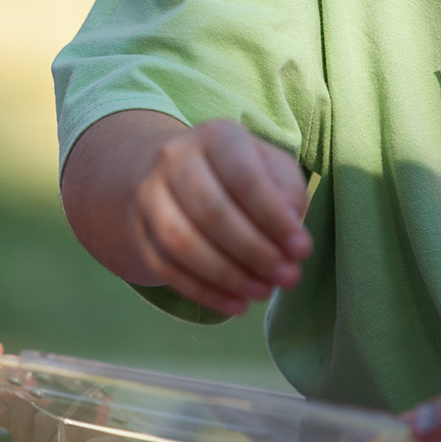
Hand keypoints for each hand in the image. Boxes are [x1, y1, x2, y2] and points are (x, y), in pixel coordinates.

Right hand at [129, 118, 312, 314]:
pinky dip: (203, 292)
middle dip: (254, 251)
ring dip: (226, 275)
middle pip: (210, 212)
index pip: (244, 178)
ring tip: (263, 293)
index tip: (302, 249)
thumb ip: (287, 193)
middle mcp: (173, 160)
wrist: (168, 173)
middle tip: (288, 278)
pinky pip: (166, 268)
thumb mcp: (269, 166)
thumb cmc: (235, 173)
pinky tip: (236, 305)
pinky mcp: (137, 231)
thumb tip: (289, 236)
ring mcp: (148, 196)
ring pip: (181, 243)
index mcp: (214, 136)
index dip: (274, 218)